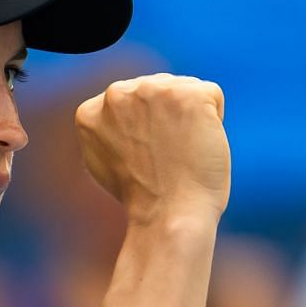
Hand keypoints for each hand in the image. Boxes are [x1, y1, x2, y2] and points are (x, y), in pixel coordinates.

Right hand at [74, 73, 228, 221]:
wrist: (169, 218)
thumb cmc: (145, 199)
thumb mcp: (109, 159)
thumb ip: (112, 129)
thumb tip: (128, 114)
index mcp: (90, 111)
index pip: (130, 101)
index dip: (146, 130)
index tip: (145, 158)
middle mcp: (116, 94)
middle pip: (158, 88)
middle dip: (168, 118)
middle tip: (165, 159)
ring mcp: (152, 90)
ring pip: (185, 89)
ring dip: (190, 117)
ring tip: (181, 152)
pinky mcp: (188, 94)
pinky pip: (212, 97)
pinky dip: (214, 121)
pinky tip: (198, 147)